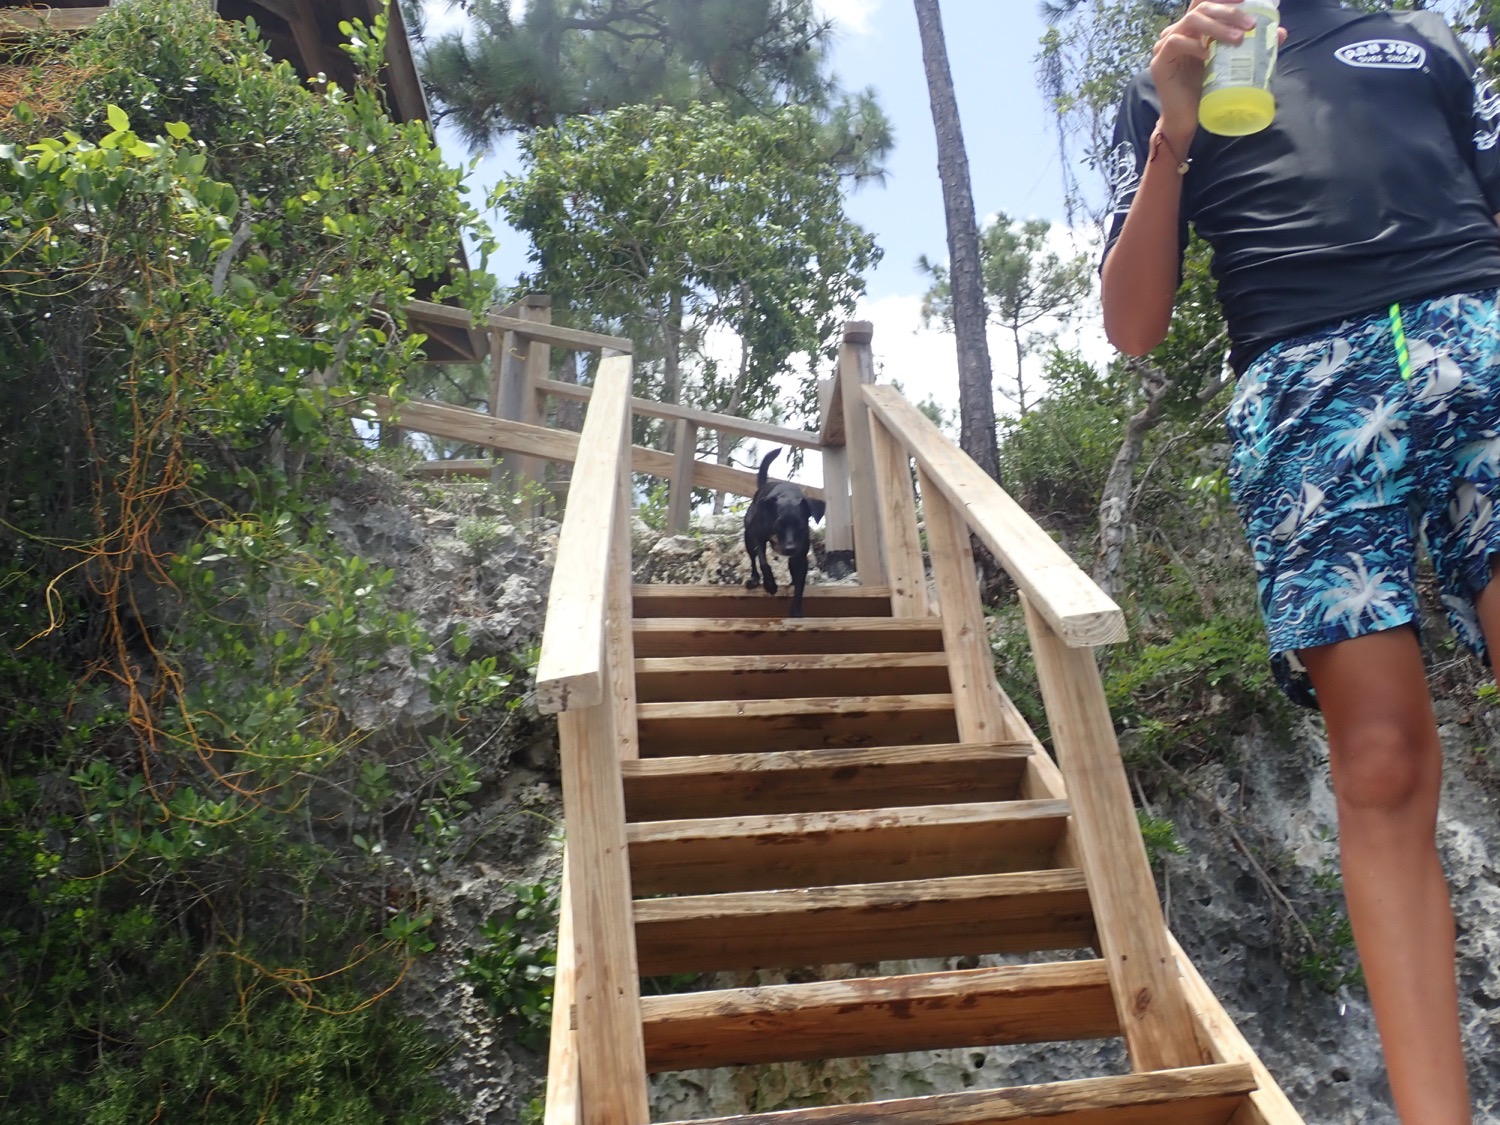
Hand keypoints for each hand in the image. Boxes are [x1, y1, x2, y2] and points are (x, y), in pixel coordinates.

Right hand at [1151, 1, 1286, 138]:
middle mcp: (1178, 32)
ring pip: (1192, 21)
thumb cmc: (1208, 90)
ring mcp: (1166, 45)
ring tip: (1238, 39)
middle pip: (1202, 8)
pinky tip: (1208, 55)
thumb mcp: (1231, 63)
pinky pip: (1176, 42)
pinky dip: (1195, 45)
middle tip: (1251, 25)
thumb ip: (1251, 46)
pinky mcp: (1160, 61)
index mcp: (1193, 29)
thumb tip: (1280, 33)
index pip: (1205, 2)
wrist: (1187, 120)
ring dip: (1217, 27)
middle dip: (1229, 12)